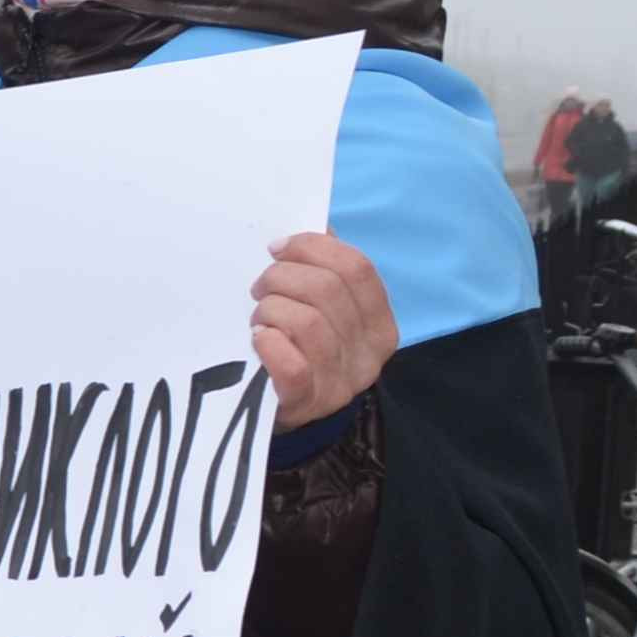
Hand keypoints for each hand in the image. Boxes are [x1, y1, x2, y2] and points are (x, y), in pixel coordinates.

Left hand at [251, 232, 397, 428]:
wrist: (278, 409)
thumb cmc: (298, 347)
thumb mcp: (320, 308)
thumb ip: (324, 270)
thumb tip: (318, 226)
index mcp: (379, 322)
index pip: (357, 267)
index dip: (313, 247)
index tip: (276, 248)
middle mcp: (370, 354)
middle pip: (328, 290)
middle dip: (282, 277)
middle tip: (259, 287)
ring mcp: (342, 383)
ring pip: (307, 323)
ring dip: (270, 310)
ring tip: (258, 318)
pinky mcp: (309, 404)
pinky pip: (293, 366)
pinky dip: (269, 344)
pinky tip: (257, 339)